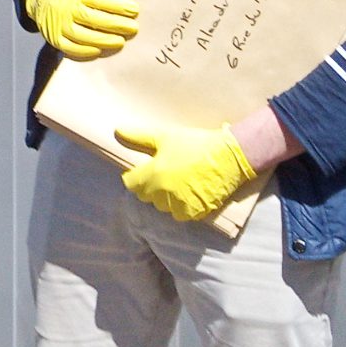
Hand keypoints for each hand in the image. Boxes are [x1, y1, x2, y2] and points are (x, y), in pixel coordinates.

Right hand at [24, 0, 139, 60]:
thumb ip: (101, 0)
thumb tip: (127, 13)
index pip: (99, 0)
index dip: (118, 6)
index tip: (134, 10)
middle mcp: (65, 8)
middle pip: (93, 19)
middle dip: (116, 24)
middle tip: (133, 28)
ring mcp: (58, 24)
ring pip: (83, 36)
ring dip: (105, 40)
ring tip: (120, 41)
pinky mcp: (54, 38)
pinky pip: (71, 49)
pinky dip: (86, 51)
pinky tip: (99, 50)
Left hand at [115, 123, 256, 222]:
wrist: (229, 157)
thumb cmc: (195, 145)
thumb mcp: (164, 137)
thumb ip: (138, 138)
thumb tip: (116, 132)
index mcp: (153, 175)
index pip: (131, 184)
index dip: (136, 176)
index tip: (145, 170)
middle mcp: (163, 194)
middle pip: (146, 196)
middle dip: (151, 186)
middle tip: (166, 173)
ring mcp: (180, 205)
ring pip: (163, 206)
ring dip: (167, 198)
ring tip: (179, 181)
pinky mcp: (196, 213)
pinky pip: (180, 214)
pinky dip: (182, 206)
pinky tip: (190, 192)